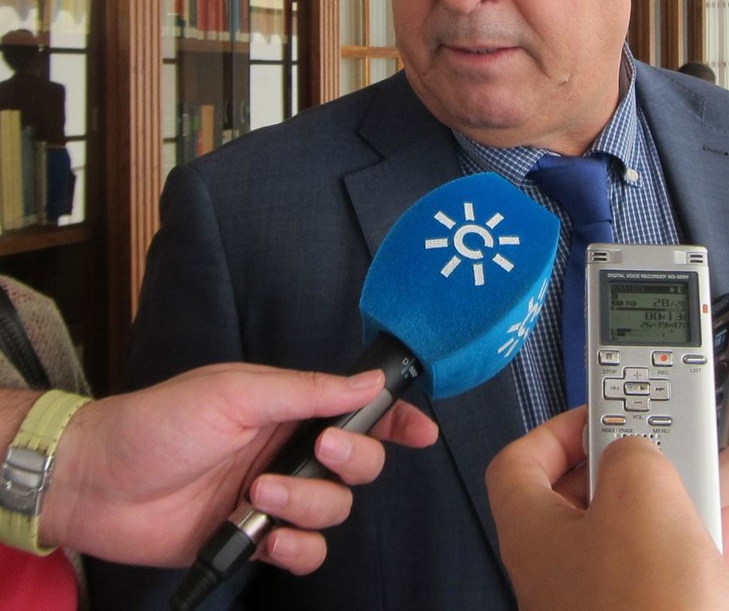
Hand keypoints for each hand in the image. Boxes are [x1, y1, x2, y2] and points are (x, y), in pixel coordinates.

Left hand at [40, 363, 438, 572]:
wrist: (97, 482)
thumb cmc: (159, 422)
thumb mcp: (237, 392)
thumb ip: (307, 391)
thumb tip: (369, 383)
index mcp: (288, 407)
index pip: (357, 410)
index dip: (396, 421)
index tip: (423, 432)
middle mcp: (288, 450)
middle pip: (360, 464)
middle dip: (353, 461)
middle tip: (320, 454)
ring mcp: (272, 496)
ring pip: (334, 511)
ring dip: (308, 506)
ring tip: (260, 495)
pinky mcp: (253, 537)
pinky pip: (303, 552)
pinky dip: (295, 549)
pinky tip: (266, 537)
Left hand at [485, 407, 728, 610]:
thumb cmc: (646, 610)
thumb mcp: (640, 491)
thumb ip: (631, 452)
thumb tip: (636, 451)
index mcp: (534, 533)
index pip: (519, 462)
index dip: (555, 430)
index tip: (595, 415)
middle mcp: (557, 572)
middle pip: (577, 498)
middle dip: (623, 468)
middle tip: (653, 449)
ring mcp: (596, 603)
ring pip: (627, 535)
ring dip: (666, 507)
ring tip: (697, 491)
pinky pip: (662, 574)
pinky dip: (691, 550)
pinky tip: (722, 537)